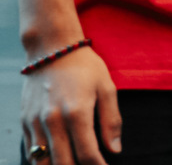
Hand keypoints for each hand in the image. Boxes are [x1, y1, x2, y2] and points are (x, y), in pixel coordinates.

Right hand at [21, 47, 121, 164]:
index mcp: (77, 112)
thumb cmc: (85, 67)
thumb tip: (115, 150)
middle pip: (63, 163)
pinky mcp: (24, 122)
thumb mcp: (107, 88)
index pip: (87, 153)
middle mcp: (53, 120)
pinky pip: (31, 151)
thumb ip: (111, 121)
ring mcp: (35, 122)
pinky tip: (56, 159)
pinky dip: (42, 160)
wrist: (52, 49)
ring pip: (43, 162)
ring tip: (73, 164)